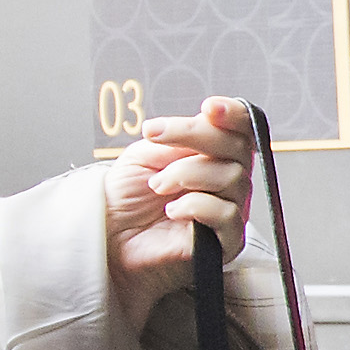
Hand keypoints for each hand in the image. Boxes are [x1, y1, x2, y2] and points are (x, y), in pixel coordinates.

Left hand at [104, 97, 256, 317]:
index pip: (239, 129)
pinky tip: (171, 211)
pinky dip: (194, 206)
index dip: (232, 114)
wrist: (109, 239)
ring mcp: (230, 211)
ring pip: (232, 178)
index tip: (208, 108)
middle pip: (238, 148)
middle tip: (156, 138)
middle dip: (195, 135)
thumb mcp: (145, 153)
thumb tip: (205, 123)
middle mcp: (228, 182)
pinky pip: (227, 214)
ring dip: (186, 174)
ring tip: (157, 185)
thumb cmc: (126, 198)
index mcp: (213, 157)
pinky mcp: (226, 242)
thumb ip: (177, 138)